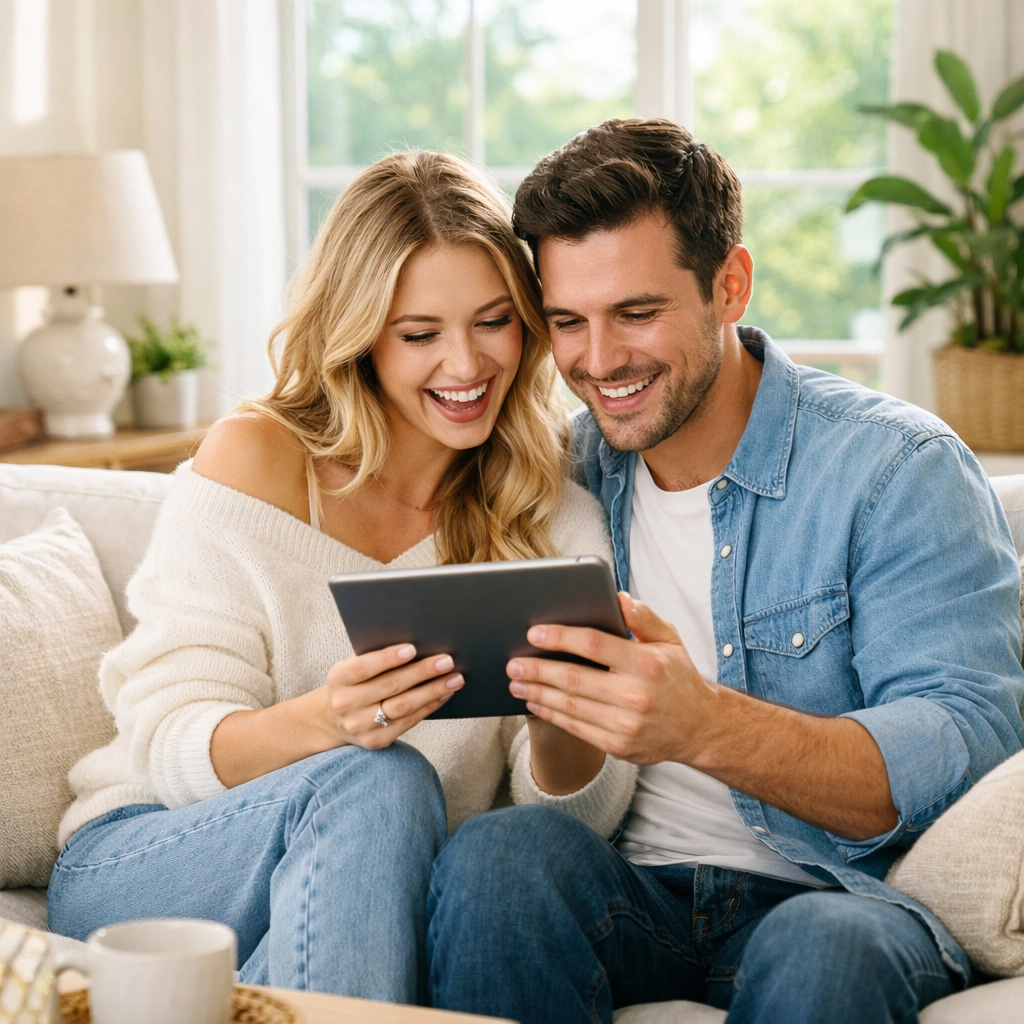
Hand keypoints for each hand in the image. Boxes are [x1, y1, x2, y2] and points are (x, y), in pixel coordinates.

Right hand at [327, 644, 463, 749]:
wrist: (335, 719)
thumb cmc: (354, 682)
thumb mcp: (354, 665)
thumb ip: (374, 653)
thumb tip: (416, 641)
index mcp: (338, 678)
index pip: (363, 667)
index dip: (388, 658)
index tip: (413, 648)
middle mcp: (346, 704)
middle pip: (389, 686)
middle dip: (422, 672)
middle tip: (447, 661)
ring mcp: (360, 725)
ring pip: (403, 706)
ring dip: (433, 691)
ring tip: (454, 679)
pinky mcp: (375, 741)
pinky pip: (408, 722)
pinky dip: (429, 706)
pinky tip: (445, 694)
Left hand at [507, 594, 716, 765]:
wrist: (700, 727)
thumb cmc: (678, 677)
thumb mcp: (670, 639)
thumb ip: (644, 618)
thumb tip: (617, 597)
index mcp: (646, 663)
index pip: (594, 645)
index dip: (560, 637)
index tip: (535, 633)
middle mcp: (636, 695)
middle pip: (574, 679)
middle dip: (537, 670)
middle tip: (513, 662)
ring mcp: (626, 724)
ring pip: (570, 706)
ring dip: (537, 694)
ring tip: (516, 683)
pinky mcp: (619, 746)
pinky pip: (577, 728)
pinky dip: (552, 715)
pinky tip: (535, 704)